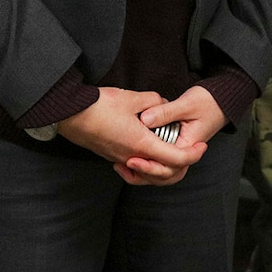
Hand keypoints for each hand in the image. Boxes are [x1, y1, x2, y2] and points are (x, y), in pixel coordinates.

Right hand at [57, 88, 205, 185]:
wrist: (70, 115)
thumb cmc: (99, 107)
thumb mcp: (132, 98)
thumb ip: (153, 101)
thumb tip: (161, 104)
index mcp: (142, 144)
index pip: (175, 159)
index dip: (192, 155)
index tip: (201, 147)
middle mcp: (132, 156)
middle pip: (164, 173)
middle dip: (181, 165)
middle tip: (190, 151)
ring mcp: (120, 159)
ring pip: (149, 173)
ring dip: (163, 166)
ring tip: (169, 151)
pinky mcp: (111, 156)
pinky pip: (134, 169)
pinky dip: (145, 166)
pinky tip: (143, 154)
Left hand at [122, 87, 227, 183]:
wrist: (221, 100)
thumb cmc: (208, 101)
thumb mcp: (186, 104)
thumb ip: (166, 112)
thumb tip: (145, 119)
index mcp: (188, 145)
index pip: (168, 165)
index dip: (149, 166)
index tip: (132, 159)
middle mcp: (184, 152)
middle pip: (165, 175)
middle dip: (144, 173)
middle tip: (125, 163)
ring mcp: (179, 150)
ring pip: (162, 172)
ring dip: (144, 173)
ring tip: (122, 165)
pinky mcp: (174, 145)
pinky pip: (161, 162)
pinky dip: (147, 164)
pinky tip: (131, 157)